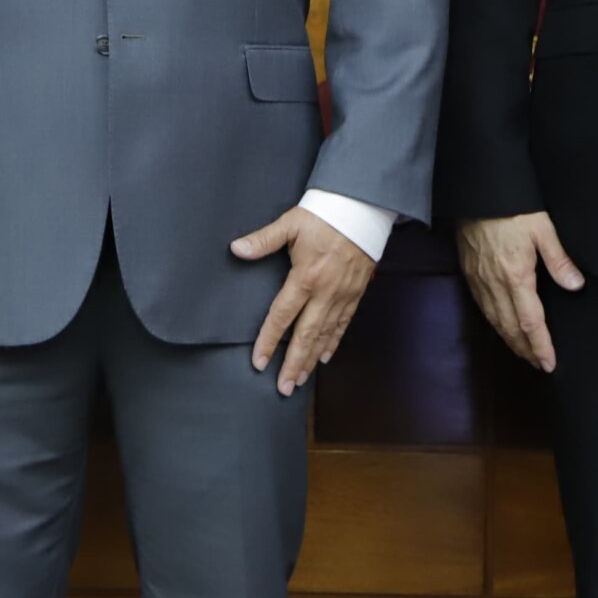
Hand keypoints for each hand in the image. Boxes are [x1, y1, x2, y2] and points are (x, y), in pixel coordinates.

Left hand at [232, 207, 377, 396]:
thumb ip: (263, 240)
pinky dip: (333, 342)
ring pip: (325, 335)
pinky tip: (324, 357)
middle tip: (283, 387)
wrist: (361, 209)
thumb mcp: (290, 224)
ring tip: (300, 380)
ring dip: (312, 359)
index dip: (270, 340)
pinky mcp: (356, 293)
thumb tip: (236, 249)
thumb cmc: (322, 215)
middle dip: (294, 363)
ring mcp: (342, 295)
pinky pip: (343, 324)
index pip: (283, 316)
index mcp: (305, 277)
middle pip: (306, 335)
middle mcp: (325, 292)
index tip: (259, 362)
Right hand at [455, 213, 583, 372]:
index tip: (549, 363)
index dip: (540, 345)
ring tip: (523, 352)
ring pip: (494, 320)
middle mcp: (494, 283)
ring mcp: (478, 279)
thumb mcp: (542, 228)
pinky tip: (501, 326)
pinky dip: (494, 323)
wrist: (475, 191)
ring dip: (509, 340)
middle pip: (510, 327)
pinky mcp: (469, 272)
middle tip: (538, 364)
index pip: (530, 321)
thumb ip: (558, 260)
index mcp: (516, 276)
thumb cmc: (511, 206)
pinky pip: (482, 307)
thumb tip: (575, 285)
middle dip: (525, 349)